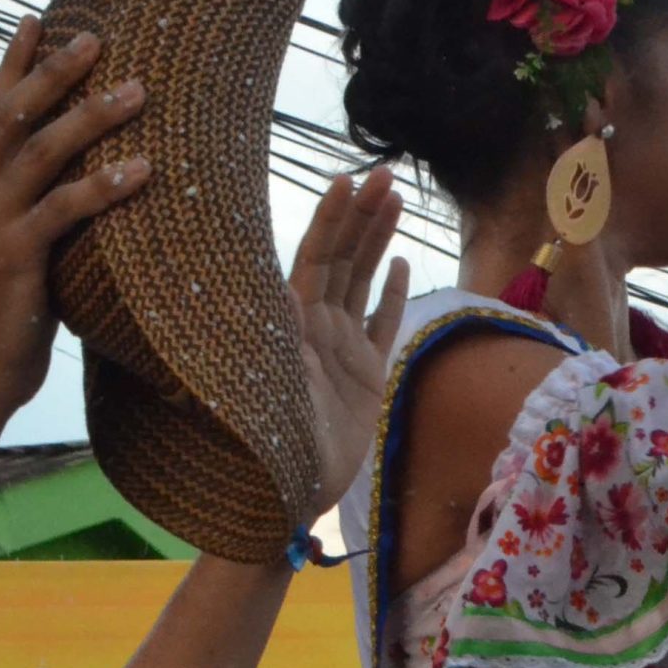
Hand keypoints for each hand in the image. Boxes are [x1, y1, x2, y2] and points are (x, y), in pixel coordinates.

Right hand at [0, 17, 151, 421]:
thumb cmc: (10, 323)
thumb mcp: (19, 257)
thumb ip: (39, 217)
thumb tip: (85, 188)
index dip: (14, 66)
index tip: (40, 21)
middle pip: (11, 118)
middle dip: (52, 73)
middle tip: (97, 36)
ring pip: (39, 154)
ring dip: (91, 117)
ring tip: (138, 90)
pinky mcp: (14, 262)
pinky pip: (62, 213)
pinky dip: (103, 187)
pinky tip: (143, 169)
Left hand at [288, 167, 408, 516]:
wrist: (291, 493)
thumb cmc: (270, 444)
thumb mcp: (266, 388)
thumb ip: (274, 344)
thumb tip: (273, 295)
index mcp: (292, 324)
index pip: (316, 258)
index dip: (332, 220)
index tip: (348, 182)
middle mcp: (316, 327)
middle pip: (343, 258)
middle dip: (361, 214)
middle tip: (384, 174)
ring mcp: (342, 349)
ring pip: (363, 281)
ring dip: (378, 240)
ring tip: (395, 199)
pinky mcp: (366, 375)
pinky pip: (381, 324)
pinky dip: (390, 292)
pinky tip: (400, 262)